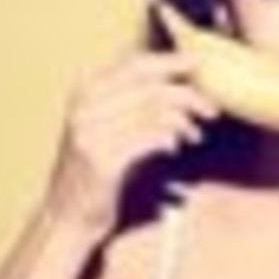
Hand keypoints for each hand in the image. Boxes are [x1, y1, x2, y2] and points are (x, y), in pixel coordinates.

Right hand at [45, 50, 219, 239]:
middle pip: (149, 87)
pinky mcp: (102, 160)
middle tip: (211, 108)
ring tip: (194, 134)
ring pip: (153, 112)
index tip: (198, 63)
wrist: (67, 216)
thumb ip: (134, 105)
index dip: (170, 61)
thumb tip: (179, 86)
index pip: (135, 65)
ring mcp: (90, 133)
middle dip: (187, 95)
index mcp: (86, 92)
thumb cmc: (97, 171)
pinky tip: (174, 147)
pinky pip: (148, 138)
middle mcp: (85, 108)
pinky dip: (168, 139)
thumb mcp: (109, 130)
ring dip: (183, 122)